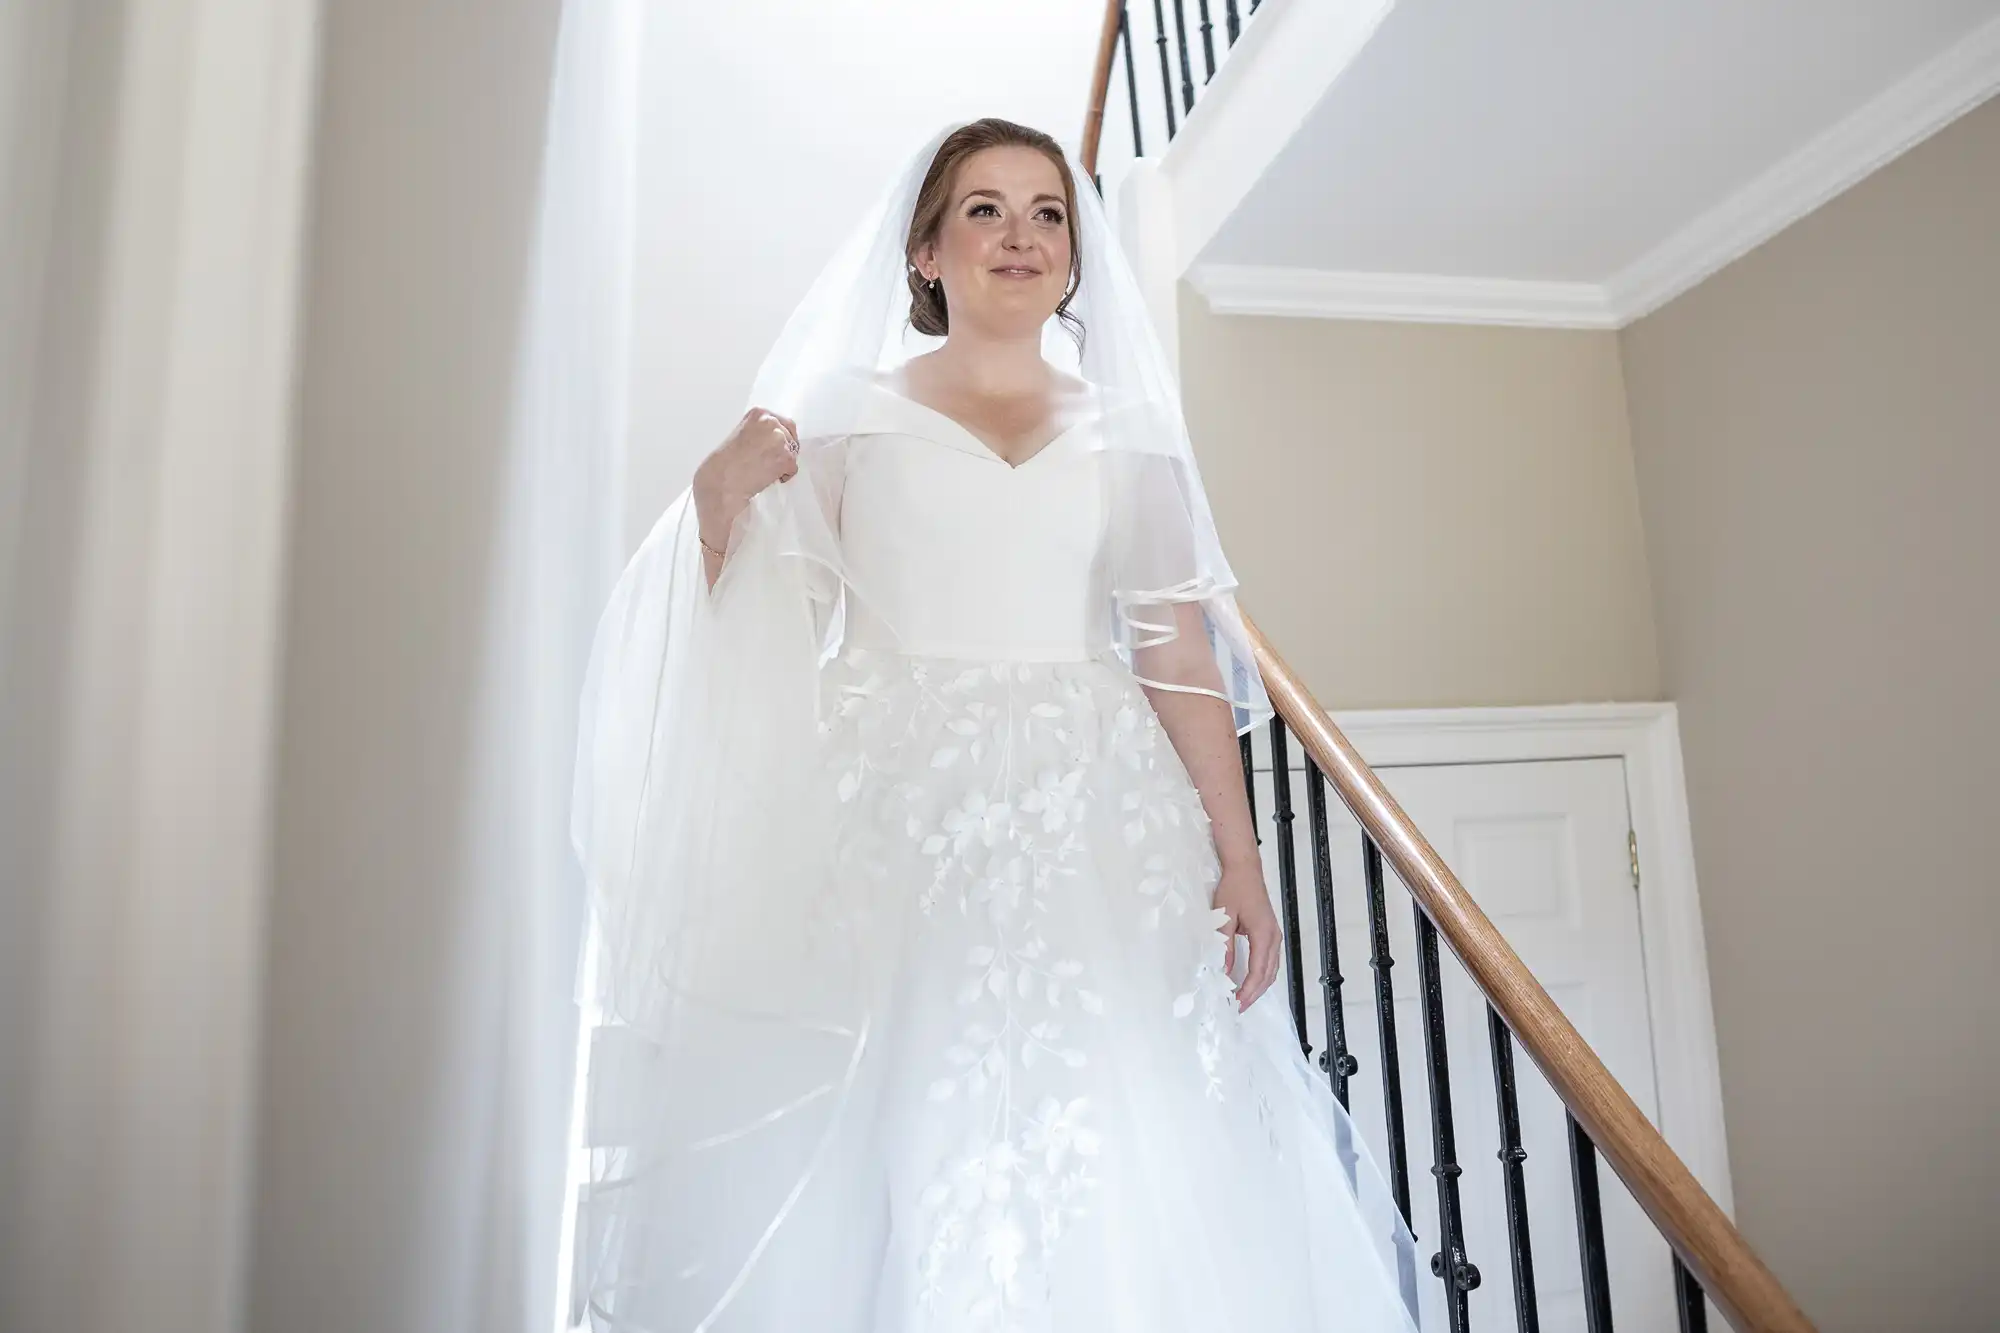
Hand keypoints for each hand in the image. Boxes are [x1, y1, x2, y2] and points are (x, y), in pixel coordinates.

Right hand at [692, 407, 799, 552]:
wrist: (721, 481)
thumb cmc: (725, 463)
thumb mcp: (742, 435)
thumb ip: (759, 432)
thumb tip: (775, 440)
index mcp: (759, 413)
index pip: (783, 423)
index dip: (782, 438)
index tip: (775, 449)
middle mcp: (771, 422)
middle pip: (791, 436)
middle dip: (786, 450)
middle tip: (772, 462)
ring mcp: (779, 439)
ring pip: (793, 452)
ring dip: (784, 463)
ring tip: (765, 471)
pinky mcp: (785, 457)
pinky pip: (793, 468)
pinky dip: (784, 475)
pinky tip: (767, 478)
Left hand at [1214, 862, 1280, 1011]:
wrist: (1245, 870)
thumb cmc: (1234, 889)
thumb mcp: (1224, 918)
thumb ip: (1224, 946)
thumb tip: (1224, 971)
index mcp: (1264, 935)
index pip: (1258, 972)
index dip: (1248, 991)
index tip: (1236, 1004)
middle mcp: (1274, 938)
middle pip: (1268, 975)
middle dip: (1254, 994)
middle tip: (1237, 1008)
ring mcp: (1274, 936)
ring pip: (1271, 970)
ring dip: (1258, 986)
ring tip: (1242, 999)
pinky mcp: (1270, 933)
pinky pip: (1269, 961)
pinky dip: (1261, 975)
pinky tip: (1250, 981)